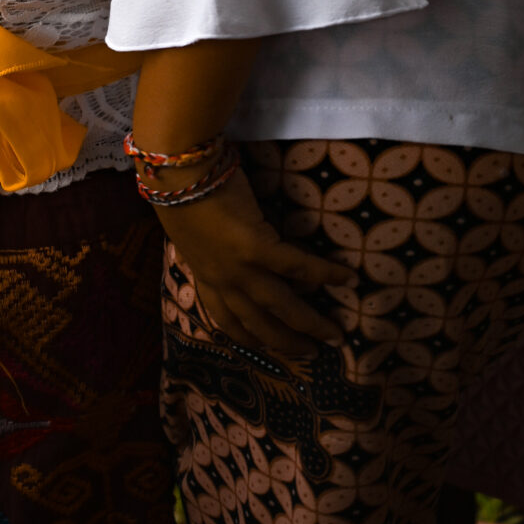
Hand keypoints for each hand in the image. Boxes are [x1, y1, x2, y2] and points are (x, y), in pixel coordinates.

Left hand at [152, 166, 351, 358]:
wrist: (177, 170)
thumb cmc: (180, 191)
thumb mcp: (190, 230)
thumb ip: (209, 246)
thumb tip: (226, 244)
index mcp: (204, 276)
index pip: (227, 319)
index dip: (249, 338)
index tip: (267, 348)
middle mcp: (222, 280)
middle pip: (258, 324)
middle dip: (288, 342)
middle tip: (314, 354)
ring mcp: (238, 267)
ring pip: (280, 306)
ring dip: (309, 323)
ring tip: (335, 333)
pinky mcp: (255, 247)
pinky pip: (297, 266)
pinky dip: (323, 274)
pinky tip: (346, 278)